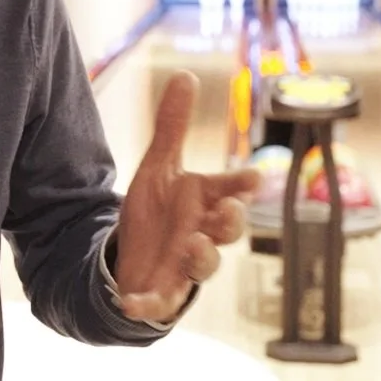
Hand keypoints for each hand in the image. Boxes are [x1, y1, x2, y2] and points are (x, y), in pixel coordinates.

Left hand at [112, 70, 260, 321]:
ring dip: (203, 256)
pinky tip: (128, 301)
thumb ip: (172, 127)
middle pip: (229, 229)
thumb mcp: (158, 167)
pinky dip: (146, 305)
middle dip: (232, 220)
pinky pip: (159, 303)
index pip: (230, 189)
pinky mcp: (163, 294)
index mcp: (204, 203)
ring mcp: (185, 266)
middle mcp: (202, 234)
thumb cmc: (156, 214)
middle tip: (228, 209)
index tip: (252, 175)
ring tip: (193, 245)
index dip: (241, 183)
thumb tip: (186, 75)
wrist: (130, 257)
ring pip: (205, 266)